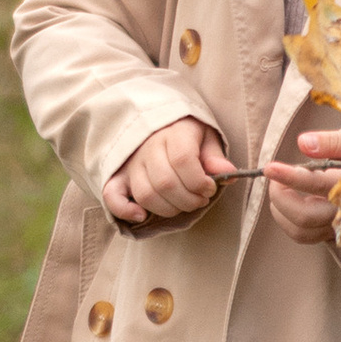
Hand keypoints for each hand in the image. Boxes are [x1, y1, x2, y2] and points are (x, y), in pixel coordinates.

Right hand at [102, 117, 235, 225]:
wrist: (156, 124)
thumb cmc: (186, 135)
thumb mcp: (206, 138)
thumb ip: (215, 157)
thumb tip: (228, 174)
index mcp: (173, 133)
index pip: (183, 160)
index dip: (199, 182)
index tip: (210, 188)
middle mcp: (148, 148)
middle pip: (166, 183)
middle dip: (189, 200)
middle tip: (200, 200)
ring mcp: (131, 164)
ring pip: (146, 195)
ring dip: (169, 209)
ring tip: (183, 205)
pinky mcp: (118, 176)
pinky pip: (112, 196)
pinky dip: (125, 210)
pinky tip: (142, 216)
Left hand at [264, 127, 340, 249]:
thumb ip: (332, 142)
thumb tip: (303, 143)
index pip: (315, 184)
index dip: (288, 176)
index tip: (269, 167)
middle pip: (303, 216)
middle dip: (280, 197)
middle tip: (275, 179)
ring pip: (301, 231)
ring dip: (281, 213)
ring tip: (280, 191)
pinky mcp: (337, 233)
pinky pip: (306, 236)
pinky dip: (290, 223)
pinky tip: (289, 205)